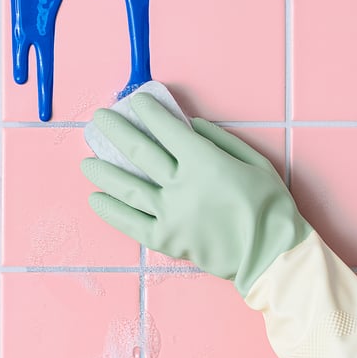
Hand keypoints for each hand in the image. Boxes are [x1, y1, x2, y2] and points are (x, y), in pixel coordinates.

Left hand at [80, 92, 311, 295]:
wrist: (270, 255)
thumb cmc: (269, 206)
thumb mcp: (256, 162)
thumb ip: (222, 140)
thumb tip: (191, 126)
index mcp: (203, 162)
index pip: (167, 130)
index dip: (148, 113)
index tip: (135, 102)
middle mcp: (180, 185)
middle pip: (139, 152)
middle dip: (116, 131)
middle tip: (98, 119)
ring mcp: (169, 214)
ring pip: (128, 188)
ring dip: (104, 172)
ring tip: (86, 162)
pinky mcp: (166, 240)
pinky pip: (131, 224)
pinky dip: (111, 211)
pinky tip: (95, 199)